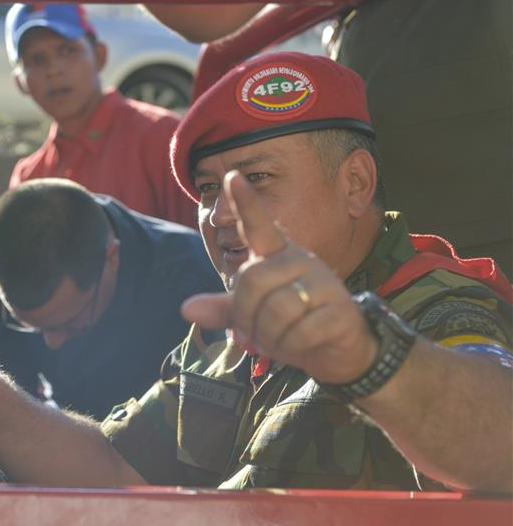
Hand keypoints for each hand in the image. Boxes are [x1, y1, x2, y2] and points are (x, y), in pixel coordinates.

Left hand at [181, 171, 376, 383]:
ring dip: (269, 337)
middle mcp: (300, 261)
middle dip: (246, 317)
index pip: (258, 225)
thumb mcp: (253, 315)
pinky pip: (301, 331)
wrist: (338, 349)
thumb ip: (222, 308)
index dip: (245, 202)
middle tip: (254, 335)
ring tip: (277, 342)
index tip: (231, 176)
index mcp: (276, 256)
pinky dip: (291, 347)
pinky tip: (300, 346)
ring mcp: (324, 283)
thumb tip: (186, 309)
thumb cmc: (289, 325)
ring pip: (276, 310)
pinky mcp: (340, 310)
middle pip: (252, 280)